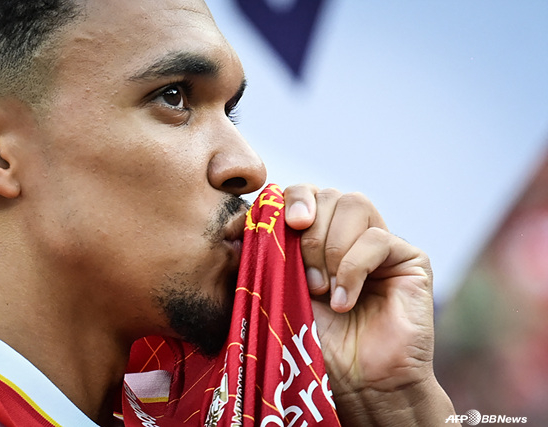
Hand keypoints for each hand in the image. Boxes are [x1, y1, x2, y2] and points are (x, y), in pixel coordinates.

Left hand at [284, 184, 455, 425]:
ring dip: (332, 249)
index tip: (289, 223)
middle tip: (308, 282)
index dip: (294, 198)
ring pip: (354, 205)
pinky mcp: (409, 259)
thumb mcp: (280, 291)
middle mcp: (349, 233)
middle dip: (309, 236)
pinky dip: (353, 268)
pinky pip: (377, 238)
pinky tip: (345, 300)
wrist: (356, 382)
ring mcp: (379, 243)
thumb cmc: (316, 342)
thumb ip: (266, 256)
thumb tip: (242, 225)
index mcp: (317, 235)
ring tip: (324, 291)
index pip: (305, 192)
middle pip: (328, 194)